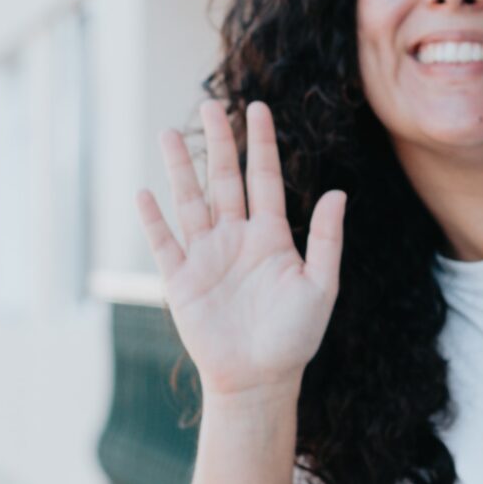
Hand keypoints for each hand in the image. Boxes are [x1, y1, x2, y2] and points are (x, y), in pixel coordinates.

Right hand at [134, 99, 344, 404]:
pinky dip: (153, 219)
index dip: (261, 144)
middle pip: (225, 180)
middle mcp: (236, 238)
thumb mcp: (319, 286)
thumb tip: (337, 193)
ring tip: (170, 133)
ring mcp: (206, 256)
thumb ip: (326, 240)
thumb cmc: (295, 337)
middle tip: (210, 104)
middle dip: (219, 143)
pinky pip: (164, 242)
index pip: (265, 179)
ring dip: (180, 169)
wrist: (259, 379)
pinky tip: (145, 192)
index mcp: (271, 237)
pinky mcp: (181, 280)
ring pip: (190, 202)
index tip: (258, 108)